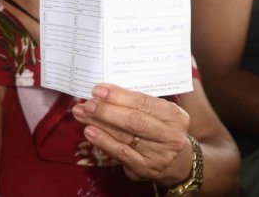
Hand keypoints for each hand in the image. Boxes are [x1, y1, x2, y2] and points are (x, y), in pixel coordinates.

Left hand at [71, 84, 193, 186]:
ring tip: (82, 114)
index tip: (98, 90)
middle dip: (107, 111)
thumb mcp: (159, 112)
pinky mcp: (144, 168)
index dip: (119, 96)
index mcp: (175, 116)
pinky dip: (102, 141)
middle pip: (134, 121)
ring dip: (99, 124)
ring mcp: (158, 155)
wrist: (176, 160)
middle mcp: (170, 136)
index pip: (144, 103)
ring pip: (124, 136)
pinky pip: (120, 153)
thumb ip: (138, 102)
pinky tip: (89, 132)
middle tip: (87, 103)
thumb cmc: (161, 128)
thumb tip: (105, 92)